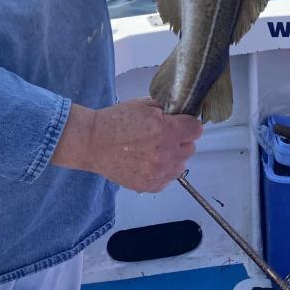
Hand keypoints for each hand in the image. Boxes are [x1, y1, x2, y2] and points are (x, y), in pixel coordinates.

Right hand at [51, 99, 202, 192]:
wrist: (93, 143)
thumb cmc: (115, 120)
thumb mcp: (143, 105)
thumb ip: (166, 109)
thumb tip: (181, 114)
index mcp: (166, 130)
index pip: (196, 129)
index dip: (188, 124)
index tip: (180, 123)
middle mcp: (166, 153)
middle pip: (190, 148)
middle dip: (180, 140)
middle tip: (163, 135)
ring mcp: (159, 172)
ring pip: (181, 165)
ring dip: (173, 157)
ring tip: (154, 150)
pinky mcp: (150, 185)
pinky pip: (167, 179)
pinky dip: (162, 171)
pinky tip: (147, 162)